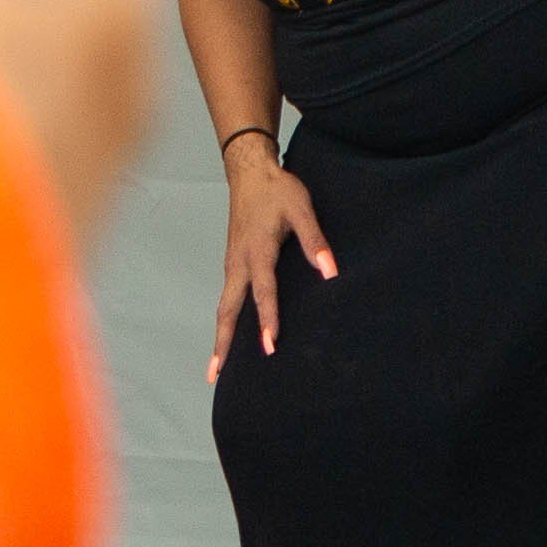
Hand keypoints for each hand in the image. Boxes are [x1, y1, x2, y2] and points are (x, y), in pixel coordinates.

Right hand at [211, 153, 334, 382]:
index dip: (267, 320)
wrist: (249, 171)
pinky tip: (229, 334)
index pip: (263, 292)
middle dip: (222, 344)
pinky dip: (224, 320)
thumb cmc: (277, 190)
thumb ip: (314, 240)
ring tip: (218, 366)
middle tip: (216, 375)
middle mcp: (238, 263)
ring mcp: (232, 264)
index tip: (269, 346)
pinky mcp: (232, 263)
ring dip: (220, 336)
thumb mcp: (302, 208)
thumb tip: (330, 271)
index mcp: (257, 252)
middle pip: (227, 310)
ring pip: (224, 306)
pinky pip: (226, 297)